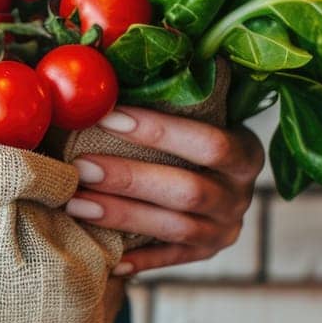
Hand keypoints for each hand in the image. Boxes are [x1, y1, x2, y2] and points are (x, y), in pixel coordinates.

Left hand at [64, 107, 264, 277]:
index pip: (208, 143)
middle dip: (130, 179)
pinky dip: (136, 258)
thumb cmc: (189, 134)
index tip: (106, 116)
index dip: (158, 131)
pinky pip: (169, 260)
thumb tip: (109, 62)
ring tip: (75, 204)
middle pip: (188, 191)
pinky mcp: (204, 255)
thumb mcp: (195, 114)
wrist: (217, 181)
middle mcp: (241, 195)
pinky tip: (102, 255)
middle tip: (80, 168)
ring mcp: (225, 229)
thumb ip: (167, 96)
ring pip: (174, 228)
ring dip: (122, 216)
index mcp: (246, 152)